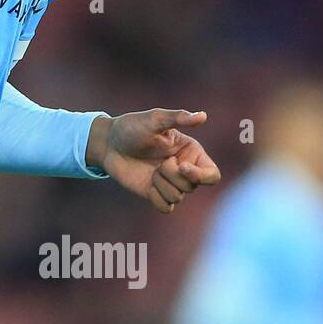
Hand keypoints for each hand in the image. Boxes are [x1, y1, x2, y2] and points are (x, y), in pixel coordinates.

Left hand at [87, 109, 221, 212]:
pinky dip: (156, 198)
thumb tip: (203, 116)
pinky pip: (166, 208)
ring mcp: (169, 183)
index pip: (212, 175)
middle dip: (172, 175)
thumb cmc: (133, 127)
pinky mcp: (155, 194)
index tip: (180, 165)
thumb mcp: (155, 119)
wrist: (109, 143)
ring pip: (178, 197)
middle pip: (192, 186)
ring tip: (151, 170)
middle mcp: (184, 169)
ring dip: (161, 185)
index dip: (200, 175)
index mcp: (191, 152)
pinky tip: (148, 185)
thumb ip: (178, 118)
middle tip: (158, 162)